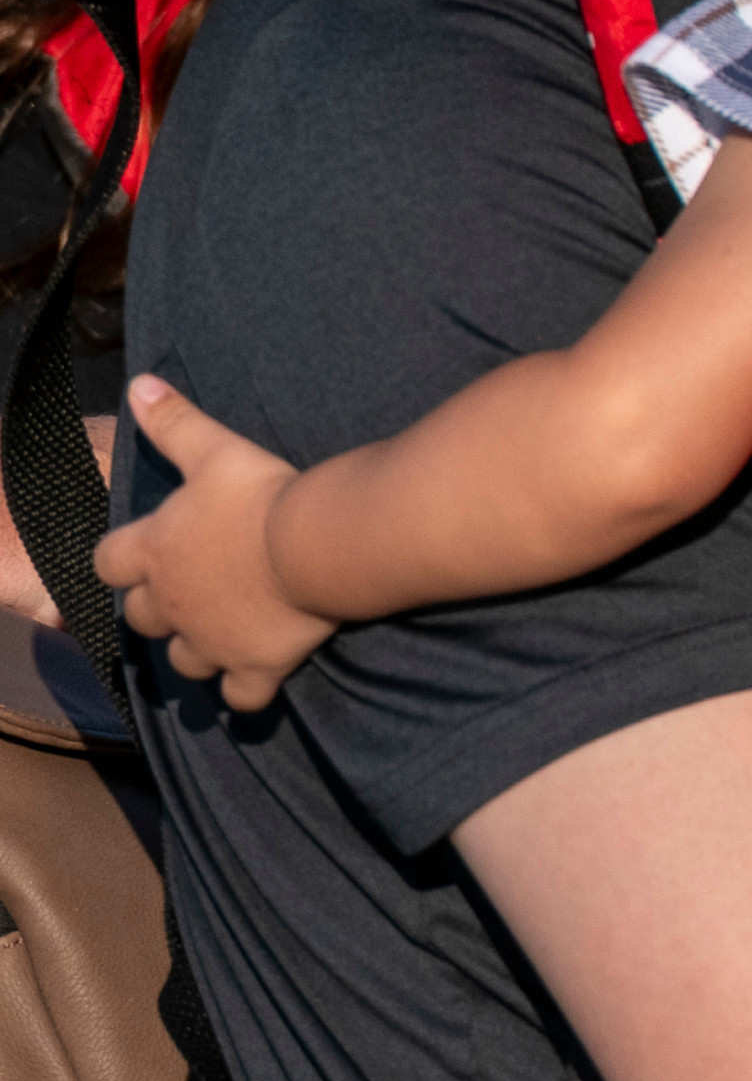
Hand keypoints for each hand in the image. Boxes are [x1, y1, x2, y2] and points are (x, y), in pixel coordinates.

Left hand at [94, 377, 334, 711]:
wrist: (315, 545)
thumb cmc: (262, 494)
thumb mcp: (214, 449)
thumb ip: (173, 421)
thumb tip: (139, 384)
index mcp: (155, 551)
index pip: (108, 563)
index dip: (121, 559)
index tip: (142, 553)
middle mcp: (172, 604)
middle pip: (141, 618)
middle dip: (156, 607)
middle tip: (188, 589)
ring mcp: (211, 641)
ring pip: (183, 662)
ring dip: (195, 649)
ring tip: (219, 631)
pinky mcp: (253, 666)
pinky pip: (240, 696)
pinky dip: (244, 690)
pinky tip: (255, 676)